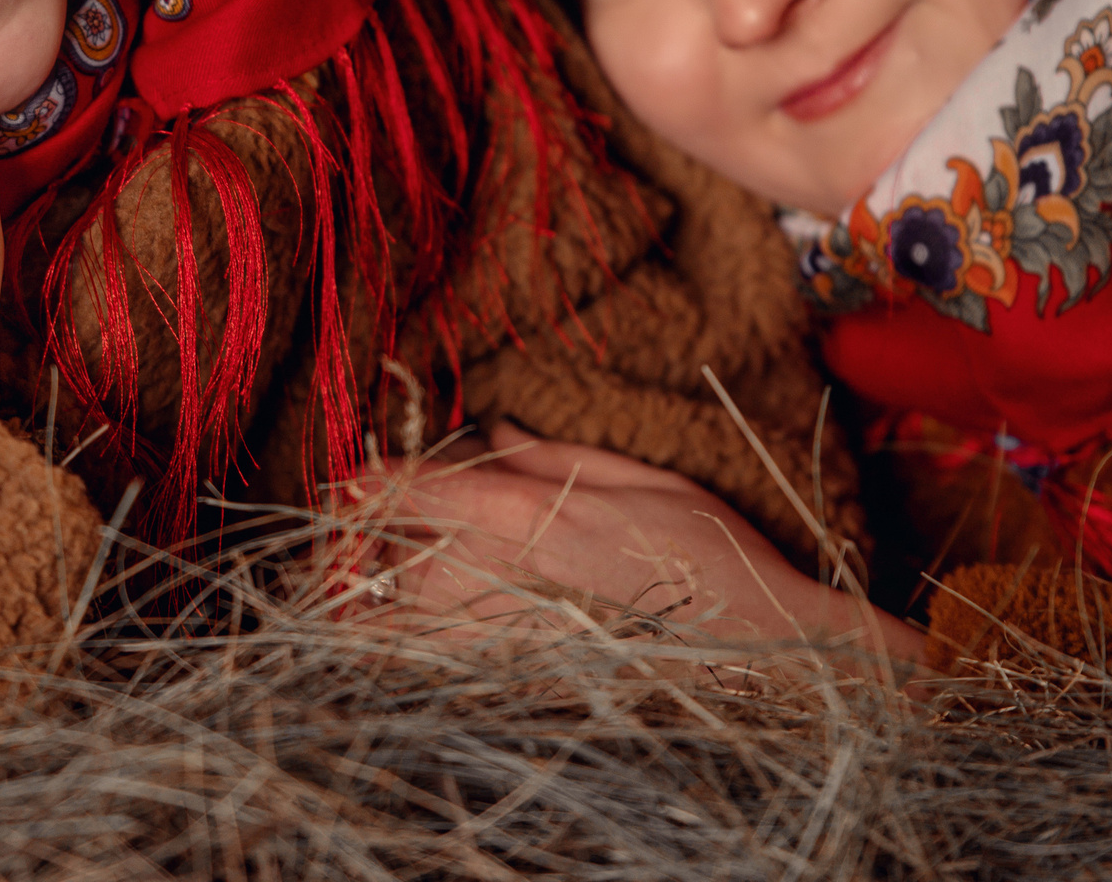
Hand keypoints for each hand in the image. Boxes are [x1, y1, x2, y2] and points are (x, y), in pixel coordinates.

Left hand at [352, 420, 924, 668]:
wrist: (760, 653)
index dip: (370, 480)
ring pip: (397, 618)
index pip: (410, 486)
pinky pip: (434, 668)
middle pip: (385, 554)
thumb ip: (551, 453)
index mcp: (523, 508)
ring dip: (375, 602)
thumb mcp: (638, 477)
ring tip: (364, 592)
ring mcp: (500, 636)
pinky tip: (410, 644)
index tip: (351, 479)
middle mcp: (497, 573)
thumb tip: (493, 429)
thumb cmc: (711, 557)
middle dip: (363, 544)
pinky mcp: (515, 681)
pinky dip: (409, 653)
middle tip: (352, 536)